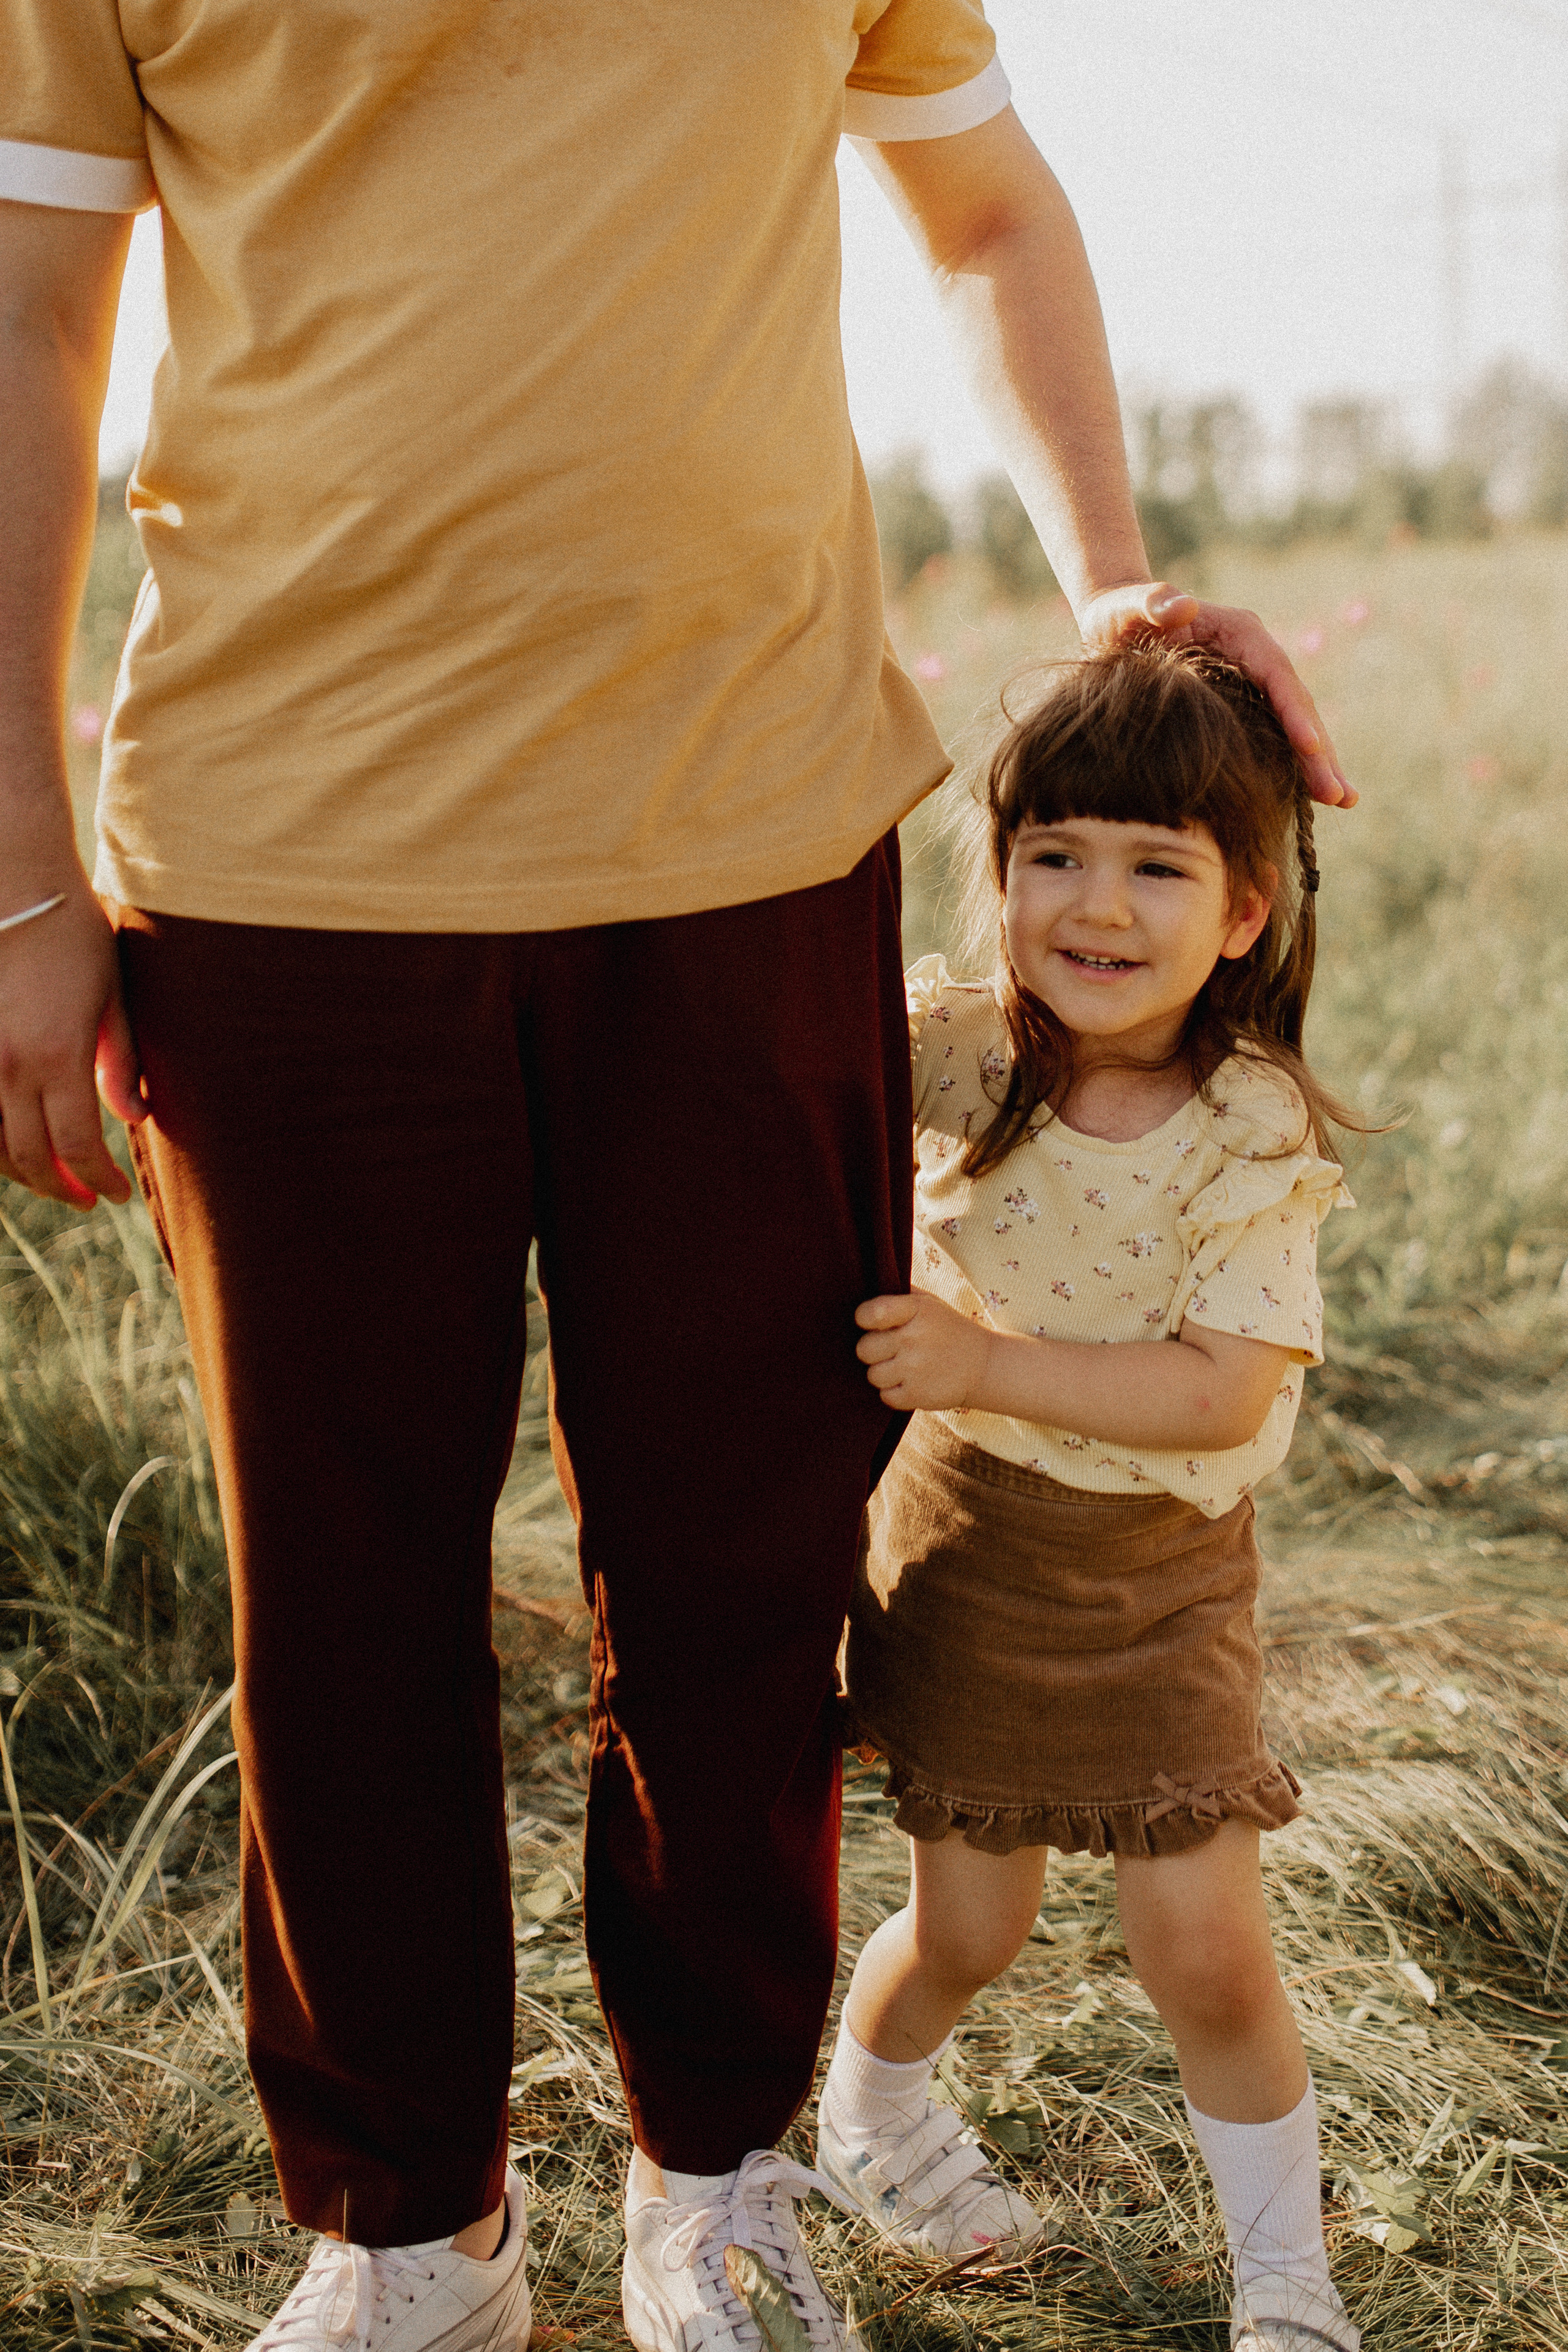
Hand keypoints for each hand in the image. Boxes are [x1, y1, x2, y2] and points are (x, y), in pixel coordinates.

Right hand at [0, 883, 143, 1206]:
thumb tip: (136, 1119)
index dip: (99, 1181)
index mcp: (58, 1056)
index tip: (118, 1195)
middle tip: (87, 1198)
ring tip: (54, 1179)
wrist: (17, 884)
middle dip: (61, 1187)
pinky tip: (14, 1146)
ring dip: (22, 1172)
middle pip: (31, 1157)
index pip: (78, 1148)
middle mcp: (10, 1065)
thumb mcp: (113, 998)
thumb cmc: (75, 937)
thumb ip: (122, 1063)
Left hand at [855, 1290, 994, 1411]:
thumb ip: (898, 1295)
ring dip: (885, 1373)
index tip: (872, 1323)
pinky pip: (885, 1396)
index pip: (870, 1314)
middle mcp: (915, 1338)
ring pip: (873, 1375)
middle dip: (874, 1350)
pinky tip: (911, 1382)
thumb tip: (866, 1288)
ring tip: (904, 1367)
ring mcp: (916, 1369)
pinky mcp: (918, 1395)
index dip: (864, 1319)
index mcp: (917, 1309)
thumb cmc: (947, 1330)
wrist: (984, 1366)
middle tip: (892, 1349)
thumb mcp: (929, 1304)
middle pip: (864, 1349)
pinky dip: (895, 1392)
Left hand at [1079, 580, 1355, 809]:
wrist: (1114, 625)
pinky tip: (1310, 799)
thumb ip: (1153, 601)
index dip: (1295, 711)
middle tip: (1340, 794)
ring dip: (1317, 764)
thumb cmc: (1121, 615)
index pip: (1276, 674)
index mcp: (1240, 633)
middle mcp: (1256, 657)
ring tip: (1342, 801)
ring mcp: (1253, 683)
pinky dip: (1292, 766)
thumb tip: (1183, 605)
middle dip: (1319, 751)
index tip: (1310, 747)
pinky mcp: (1243, 707)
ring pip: (1293, 726)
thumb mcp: (1128, 606)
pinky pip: (1274, 738)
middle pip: (1295, 705)